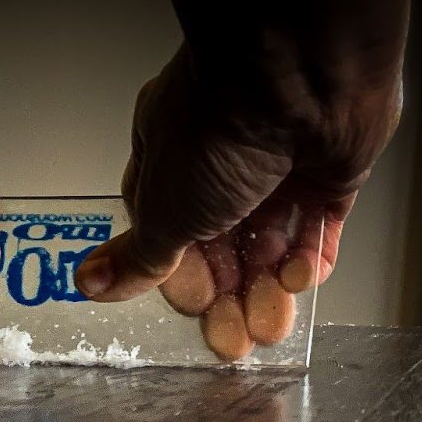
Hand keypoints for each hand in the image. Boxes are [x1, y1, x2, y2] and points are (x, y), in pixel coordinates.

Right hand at [76, 22, 402, 359]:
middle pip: (224, 253)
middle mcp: (223, 166)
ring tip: (271, 324)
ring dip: (269, 291)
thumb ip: (139, 257)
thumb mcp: (164, 210)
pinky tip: (299, 275)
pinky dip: (309, 261)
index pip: (173, 241)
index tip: (196, 311)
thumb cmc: (222, 123)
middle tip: (234, 339)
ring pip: (271, 249)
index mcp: (170, 165)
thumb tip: (94, 283)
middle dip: (230, 301)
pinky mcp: (326, 175)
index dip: (184, 283)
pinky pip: (317, 233)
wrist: (300, 81)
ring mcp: (277, 169)